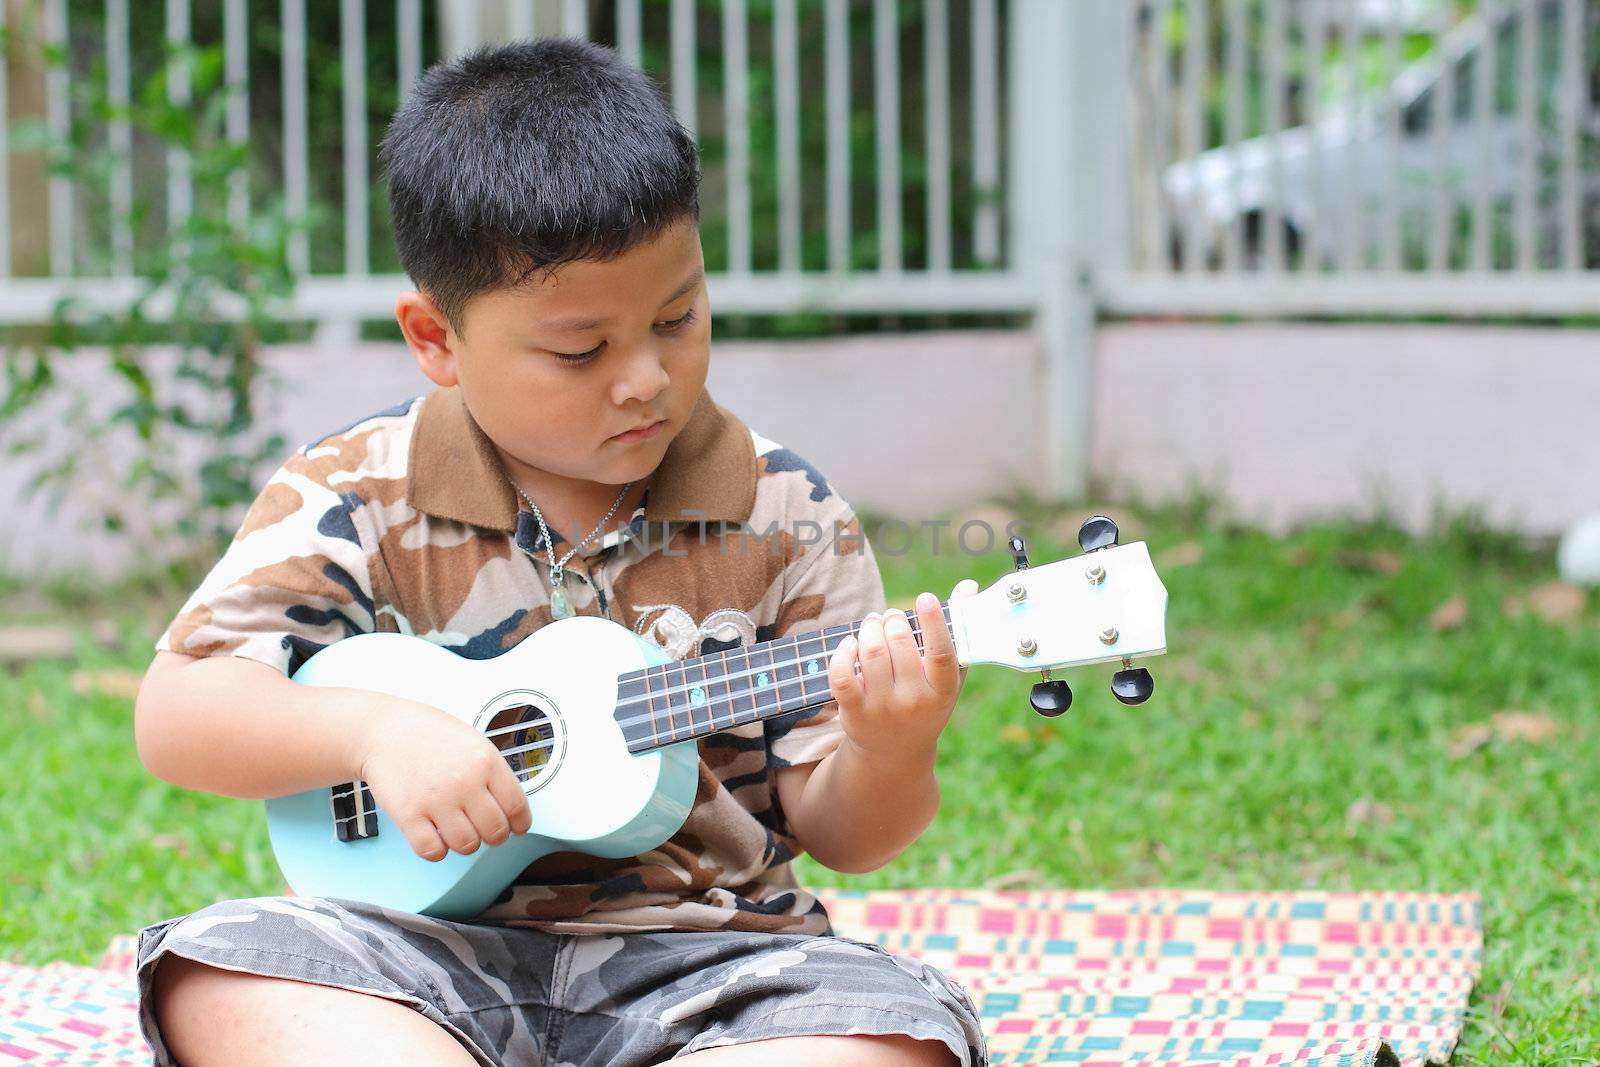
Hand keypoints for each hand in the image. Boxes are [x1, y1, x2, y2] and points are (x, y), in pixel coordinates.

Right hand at [354, 698, 532, 861]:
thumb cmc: (428, 735)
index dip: (520, 823)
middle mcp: (465, 781)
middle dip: (493, 836)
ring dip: (465, 843)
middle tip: (484, 830)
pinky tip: (434, 835)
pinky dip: (436, 850)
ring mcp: (436, 799)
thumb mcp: (473, 741)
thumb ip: (493, 772)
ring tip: (456, 829)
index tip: (516, 828)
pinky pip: (433, 851)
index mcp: (486, 760)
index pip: (517, 806)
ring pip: (467, 845)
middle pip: (495, 831)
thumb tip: (512, 807)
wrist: (383, 730)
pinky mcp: (408, 814)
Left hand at [826, 579, 979, 765]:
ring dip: (869, 628)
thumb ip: (958, 632)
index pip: (942, 654)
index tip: (925, 598)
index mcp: (942, 691)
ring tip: (873, 623)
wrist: (895, 753)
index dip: (934, 623)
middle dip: (892, 620)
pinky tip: (850, 643)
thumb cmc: (926, 703)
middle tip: (891, 616)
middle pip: (899, 645)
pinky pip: (842, 674)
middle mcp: (914, 701)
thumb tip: (968, 586)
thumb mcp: (948, 677)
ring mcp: (882, 708)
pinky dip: (843, 652)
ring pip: (871, 653)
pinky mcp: (854, 712)